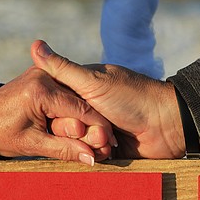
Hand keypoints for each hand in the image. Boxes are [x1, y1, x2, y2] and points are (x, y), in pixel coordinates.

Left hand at [0, 66, 115, 164]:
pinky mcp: (43, 77)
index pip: (80, 110)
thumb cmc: (1, 135)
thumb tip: (92, 158)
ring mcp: (43, 74)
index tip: (111, 143)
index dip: (98, 128)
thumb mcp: (32, 145)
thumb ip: (63, 149)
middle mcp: (44, 76)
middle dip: (94, 125)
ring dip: (86, 118)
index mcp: (40, 91)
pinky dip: (75, 111)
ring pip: (76, 98)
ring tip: (98, 140)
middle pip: (81, 102)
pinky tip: (83, 128)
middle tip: (106, 146)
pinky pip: (66, 95)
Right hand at [30, 40, 185, 158]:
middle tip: (103, 128)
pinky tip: (109, 152)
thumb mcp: (93, 82)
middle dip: (79, 131)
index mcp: (81, 88)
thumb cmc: (132, 97)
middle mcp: (85, 107)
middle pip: (61, 126)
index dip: (59, 112)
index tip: (74, 116)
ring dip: (91, 143)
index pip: (52, 103)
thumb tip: (34, 44)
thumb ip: (62, 68)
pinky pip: (89, 155)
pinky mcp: (105, 146)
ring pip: (74, 142)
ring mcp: (95, 127)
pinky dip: (97, 155)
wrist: (166, 125)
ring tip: (111, 140)